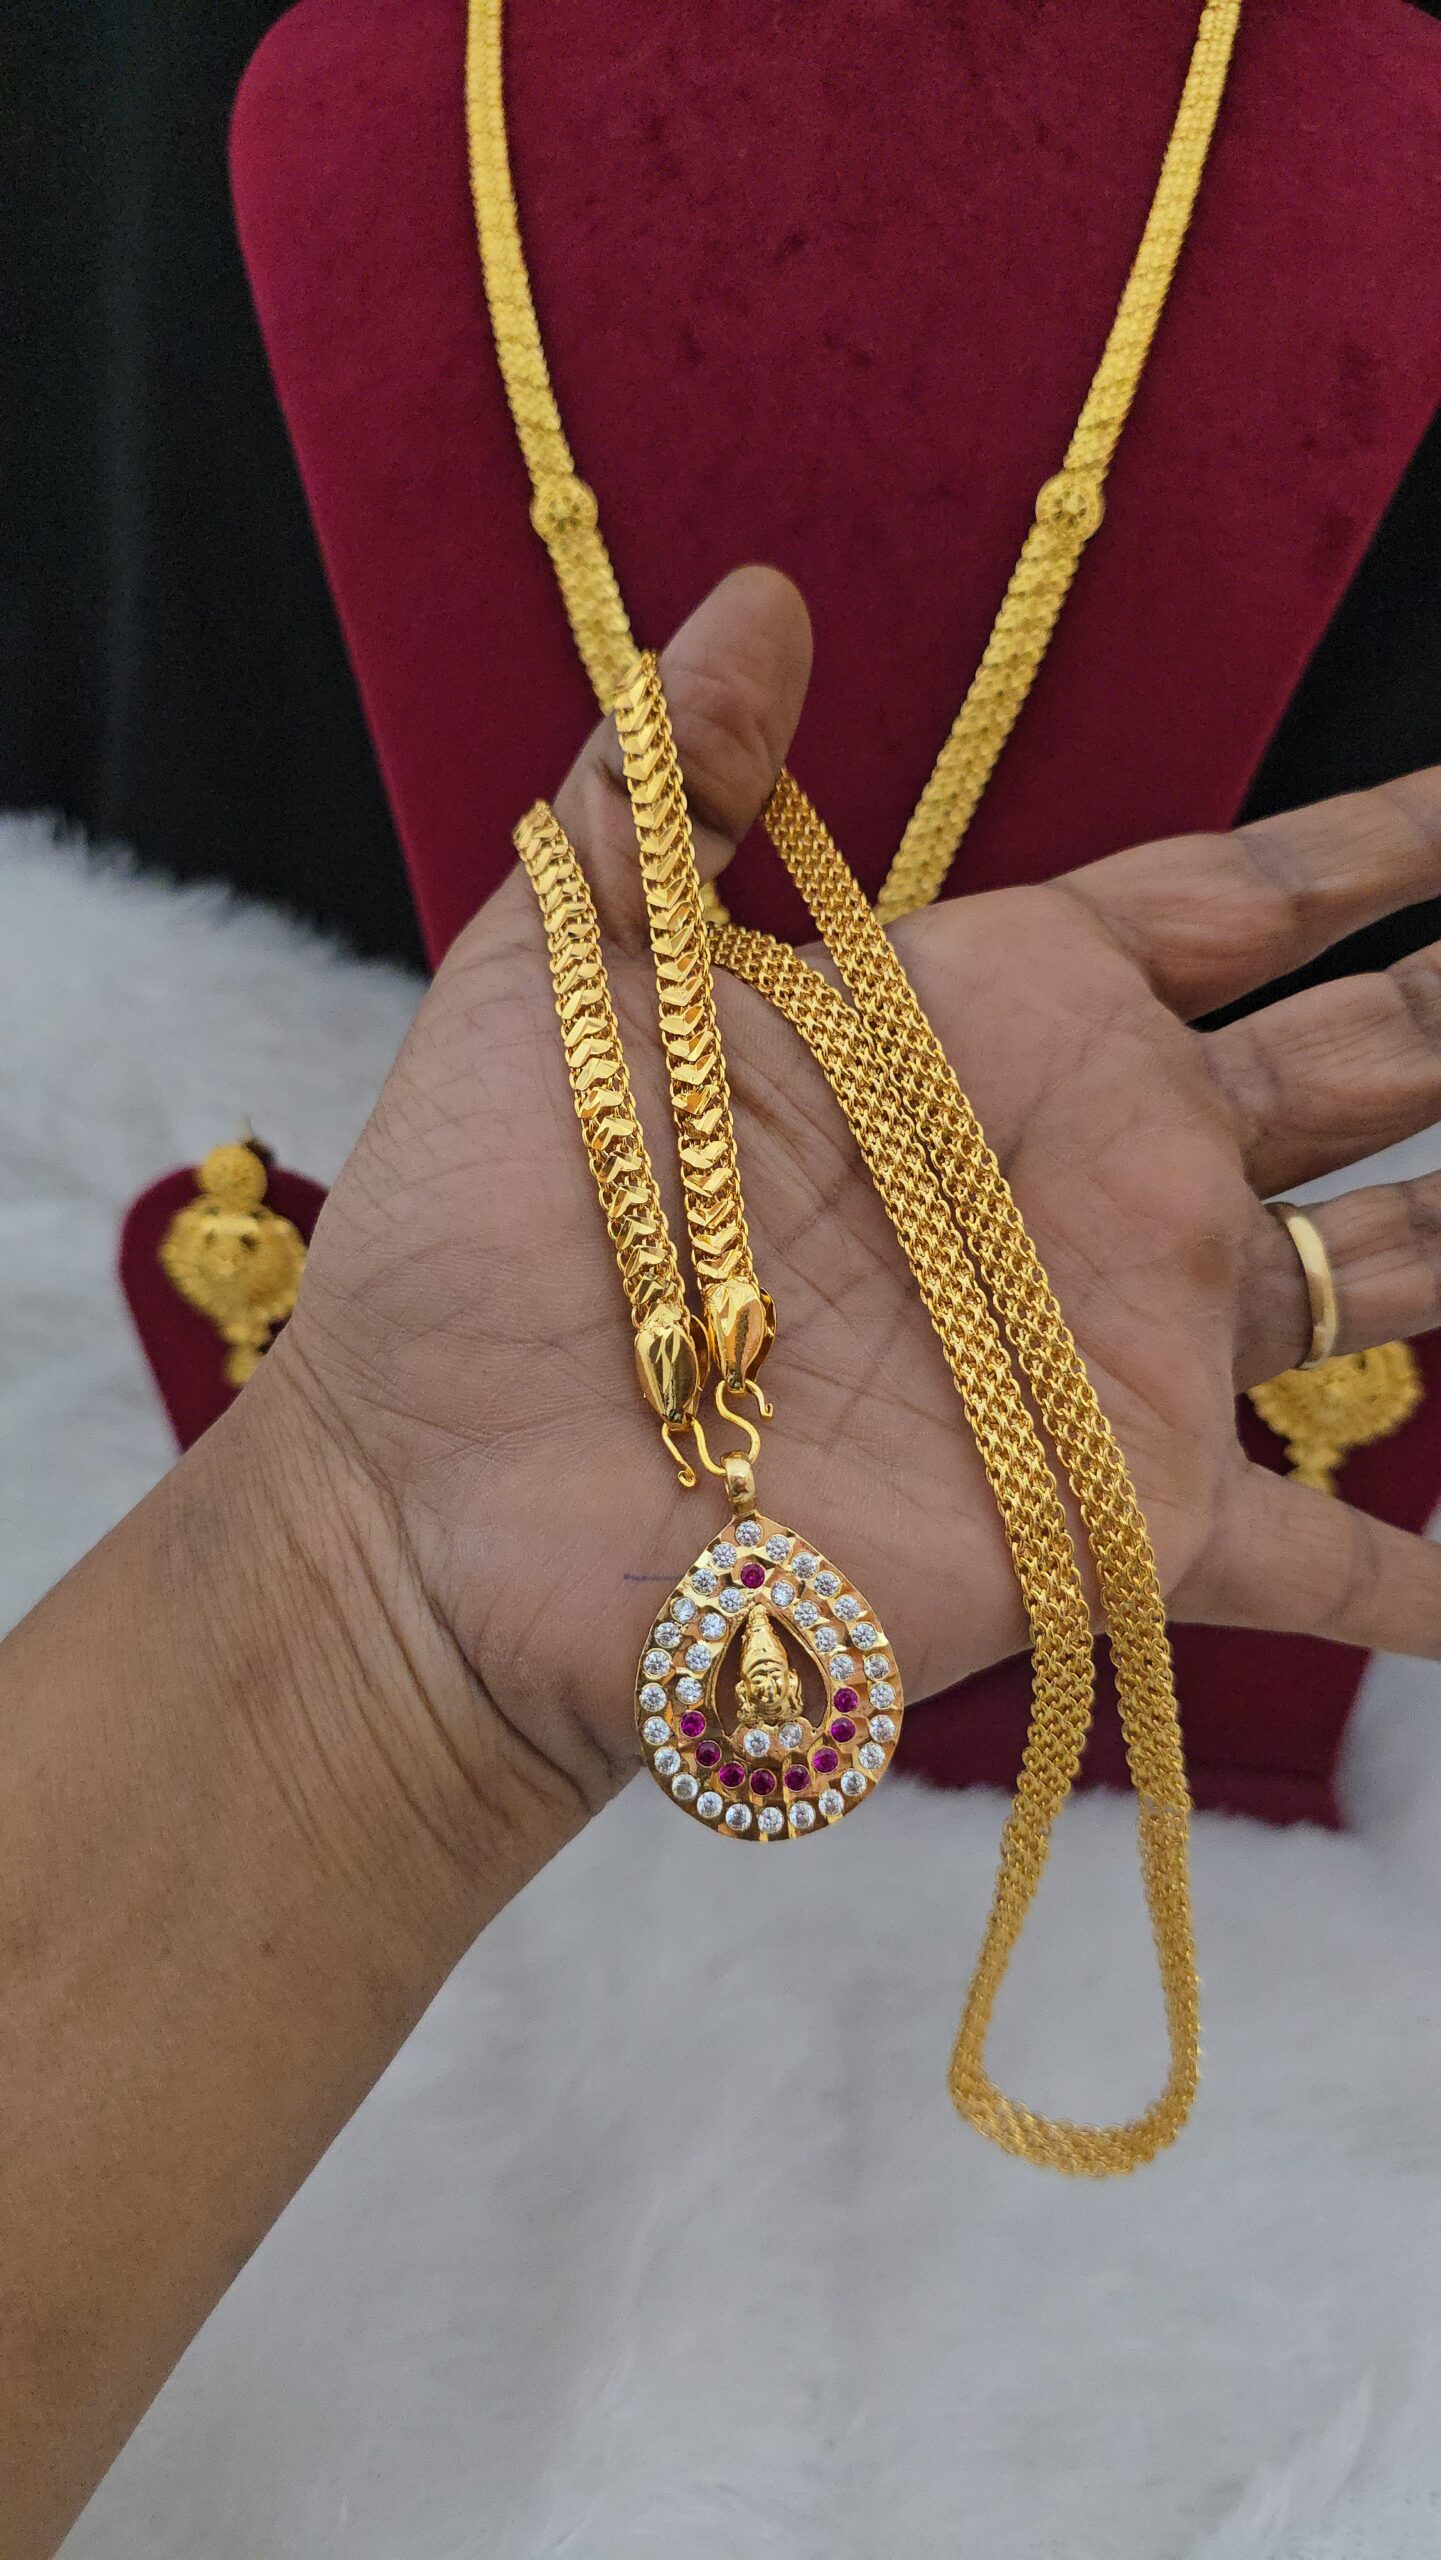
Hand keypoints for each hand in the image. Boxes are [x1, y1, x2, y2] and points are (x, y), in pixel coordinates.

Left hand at [271, 566, 1440, 1820]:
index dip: (1378, 846)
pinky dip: (1415, 1575)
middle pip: (1365, 1067)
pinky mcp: (1113, 1522)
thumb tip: (758, 593)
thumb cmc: (489, 1232)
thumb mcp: (568, 971)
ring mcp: (1120, 1350)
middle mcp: (1096, 1175)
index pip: (1243, 903)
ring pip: (1391, 1271)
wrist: (444, 1497)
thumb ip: (676, 785)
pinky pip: (1320, 1557)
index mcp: (995, 1024)